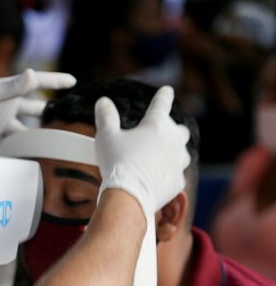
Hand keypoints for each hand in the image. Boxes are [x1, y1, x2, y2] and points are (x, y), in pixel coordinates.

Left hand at [0, 69, 75, 145]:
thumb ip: (11, 87)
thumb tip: (32, 74)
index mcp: (9, 90)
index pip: (38, 83)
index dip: (56, 82)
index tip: (74, 82)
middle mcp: (9, 104)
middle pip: (37, 109)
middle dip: (52, 113)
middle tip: (70, 120)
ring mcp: (2, 120)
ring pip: (27, 128)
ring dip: (38, 136)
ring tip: (55, 145)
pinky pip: (12, 143)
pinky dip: (21, 149)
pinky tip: (32, 157)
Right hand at [94, 86, 190, 215]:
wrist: (129, 196)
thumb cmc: (117, 163)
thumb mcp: (106, 137)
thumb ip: (106, 117)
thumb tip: (103, 102)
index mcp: (155, 125)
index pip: (161, 104)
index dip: (163, 95)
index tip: (167, 90)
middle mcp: (172, 141)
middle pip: (179, 130)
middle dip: (171, 129)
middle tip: (158, 133)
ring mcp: (177, 162)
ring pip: (182, 153)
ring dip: (172, 152)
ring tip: (158, 157)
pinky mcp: (177, 181)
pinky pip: (175, 174)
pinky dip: (167, 174)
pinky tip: (155, 178)